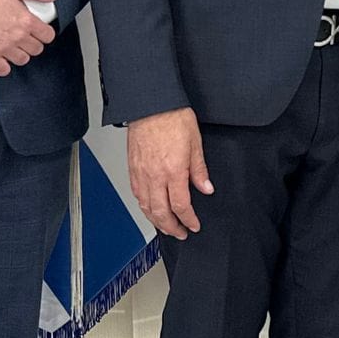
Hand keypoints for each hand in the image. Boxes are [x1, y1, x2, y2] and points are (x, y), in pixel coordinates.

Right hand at [0, 0, 57, 75]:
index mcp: (25, 20)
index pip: (48, 36)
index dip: (45, 34)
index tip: (39, 33)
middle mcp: (17, 36)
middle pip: (36, 50)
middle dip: (32, 44)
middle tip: (24, 39)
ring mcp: (3, 48)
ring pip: (22, 60)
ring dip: (19, 55)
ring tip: (12, 48)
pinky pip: (3, 70)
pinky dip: (3, 66)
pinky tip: (0, 58)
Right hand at [128, 108, 212, 239]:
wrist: (151, 104)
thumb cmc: (173, 117)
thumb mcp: (195, 142)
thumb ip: (199, 169)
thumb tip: (206, 188)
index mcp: (173, 170)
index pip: (181, 205)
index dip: (188, 219)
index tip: (194, 225)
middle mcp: (155, 175)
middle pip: (161, 212)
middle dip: (172, 227)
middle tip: (180, 233)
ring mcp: (141, 173)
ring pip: (146, 206)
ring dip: (156, 221)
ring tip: (166, 227)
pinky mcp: (132, 168)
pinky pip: (137, 194)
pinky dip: (144, 206)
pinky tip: (150, 208)